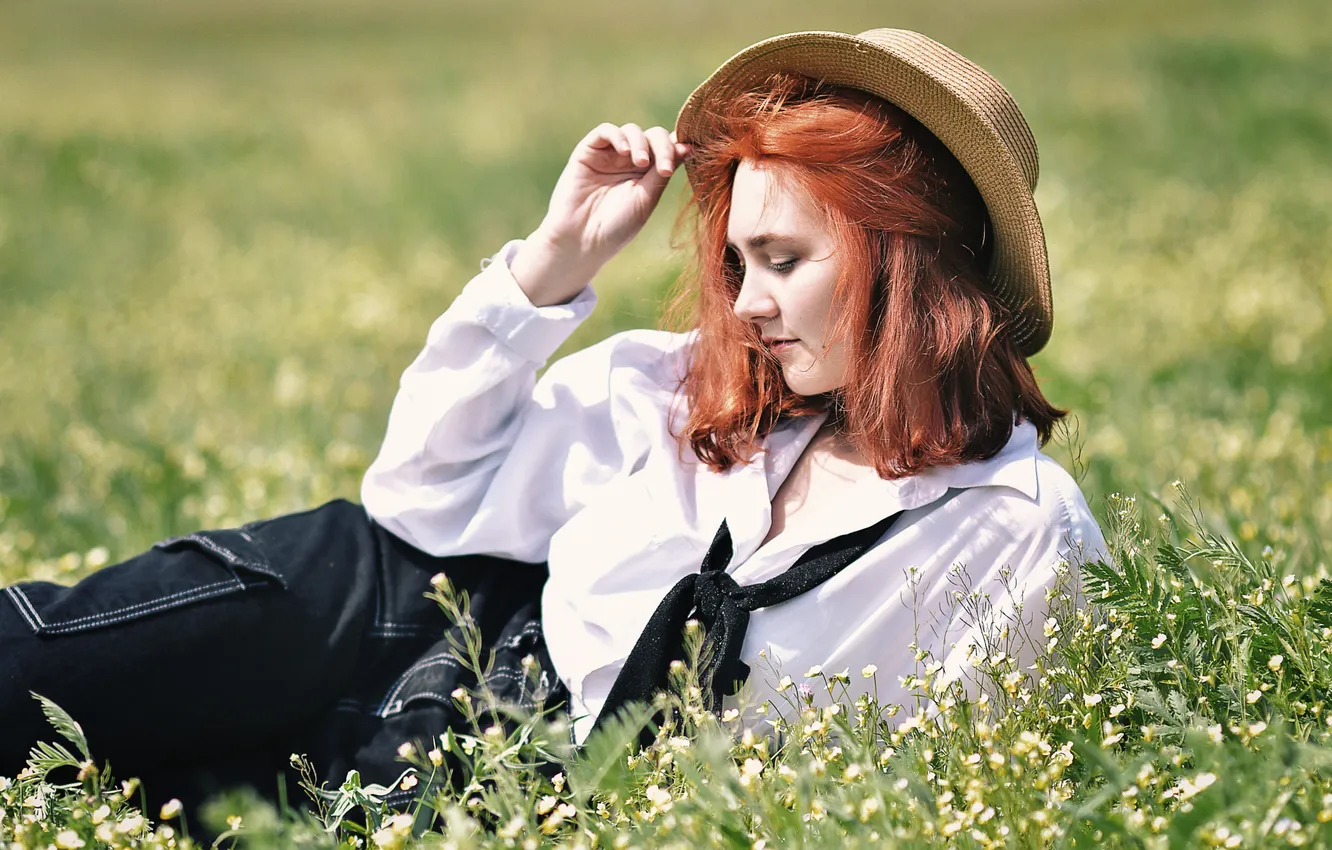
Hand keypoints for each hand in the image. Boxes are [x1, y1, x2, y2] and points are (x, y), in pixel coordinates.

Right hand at [510, 122, 692, 306]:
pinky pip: (605, 131)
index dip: (678, 146)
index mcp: (648, 174)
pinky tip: (625, 152)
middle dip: (663, 147)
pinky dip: (619, 136)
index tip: (690, 151)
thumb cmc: (616, 226)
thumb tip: (689, 147)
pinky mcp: (588, 151)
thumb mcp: (646, 197)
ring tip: (641, 163)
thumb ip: (662, 171)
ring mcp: (609, 155)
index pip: (667, 149)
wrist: (581, 240)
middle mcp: (629, 162)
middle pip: (653, 136)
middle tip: (665, 168)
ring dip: (641, 143)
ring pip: (632, 130)